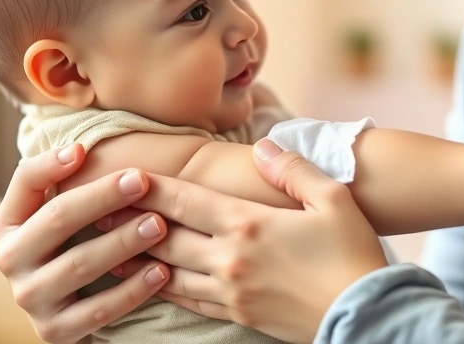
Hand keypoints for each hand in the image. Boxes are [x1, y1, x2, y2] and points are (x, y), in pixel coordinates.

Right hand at [0, 144, 170, 342]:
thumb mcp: (62, 214)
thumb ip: (65, 182)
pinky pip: (97, 310)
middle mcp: (10, 260)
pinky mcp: (53, 332)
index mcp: (8, 223)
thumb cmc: (74, 245)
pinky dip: (132, 290)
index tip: (84, 149)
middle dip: (102, 197)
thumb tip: (81, 148)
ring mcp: (30, 298)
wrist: (71, 314)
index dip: (52, 164)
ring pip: (79, 264)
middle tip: (142, 181)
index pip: (25, 182)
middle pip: (57, 219)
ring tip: (159, 225)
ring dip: (123, 242)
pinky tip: (161, 271)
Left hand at [103, 143, 387, 342]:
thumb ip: (293, 170)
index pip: (185, 201)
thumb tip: (263, 149)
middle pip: (165, 237)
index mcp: (248, 224)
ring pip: (169, 272)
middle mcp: (230, 259)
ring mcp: (231, 291)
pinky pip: (189, 301)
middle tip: (96, 209)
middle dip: (129, 222)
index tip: (122, 175)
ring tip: (107, 248)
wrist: (367, 313)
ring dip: (137, 258)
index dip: (150, 188)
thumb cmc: (353, 252)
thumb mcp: (332, 199)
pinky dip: (164, 288)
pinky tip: (152, 281)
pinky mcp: (239, 314)